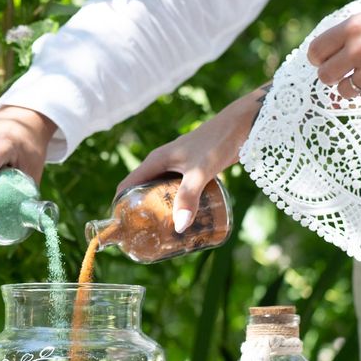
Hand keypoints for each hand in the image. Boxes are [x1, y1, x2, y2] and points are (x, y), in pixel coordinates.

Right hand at [116, 85, 268, 232]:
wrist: (241, 124)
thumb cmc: (216, 142)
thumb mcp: (200, 171)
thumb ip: (189, 197)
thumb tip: (180, 227)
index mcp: (155, 161)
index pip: (127, 185)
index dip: (119, 205)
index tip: (120, 227)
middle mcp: (162, 163)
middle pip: (142, 191)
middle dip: (141, 212)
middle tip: (143, 236)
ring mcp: (177, 167)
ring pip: (160, 191)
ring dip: (159, 210)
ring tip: (162, 232)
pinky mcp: (192, 170)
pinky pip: (177, 191)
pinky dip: (176, 204)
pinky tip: (185, 218)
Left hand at [308, 5, 360, 108]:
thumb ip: (349, 33)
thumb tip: (323, 55)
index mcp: (353, 27)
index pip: (315, 52)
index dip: (318, 59)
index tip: (326, 60)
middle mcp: (359, 48)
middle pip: (325, 76)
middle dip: (333, 76)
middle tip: (345, 72)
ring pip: (344, 91)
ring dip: (353, 87)